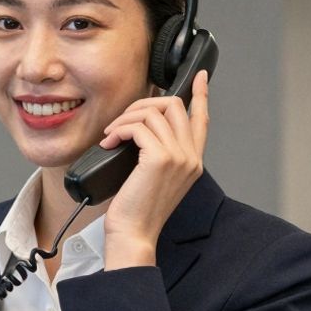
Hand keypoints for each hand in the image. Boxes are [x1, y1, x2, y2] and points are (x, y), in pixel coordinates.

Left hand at [97, 71, 209, 269]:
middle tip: (121, 122)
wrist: (134, 234)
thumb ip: (156, 153)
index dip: (200, 95)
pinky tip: (109, 143)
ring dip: (125, 119)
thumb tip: (139, 127)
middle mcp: (190, 156)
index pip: (202, 119)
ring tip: (111, 136)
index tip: (200, 77)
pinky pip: (138, 127)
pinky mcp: (160, 159)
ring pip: (153, 113)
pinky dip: (119, 130)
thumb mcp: (152, 177)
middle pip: (174, 106)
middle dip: (143, 104)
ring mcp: (178, 157)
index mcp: (192, 161)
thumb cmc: (137, 210)